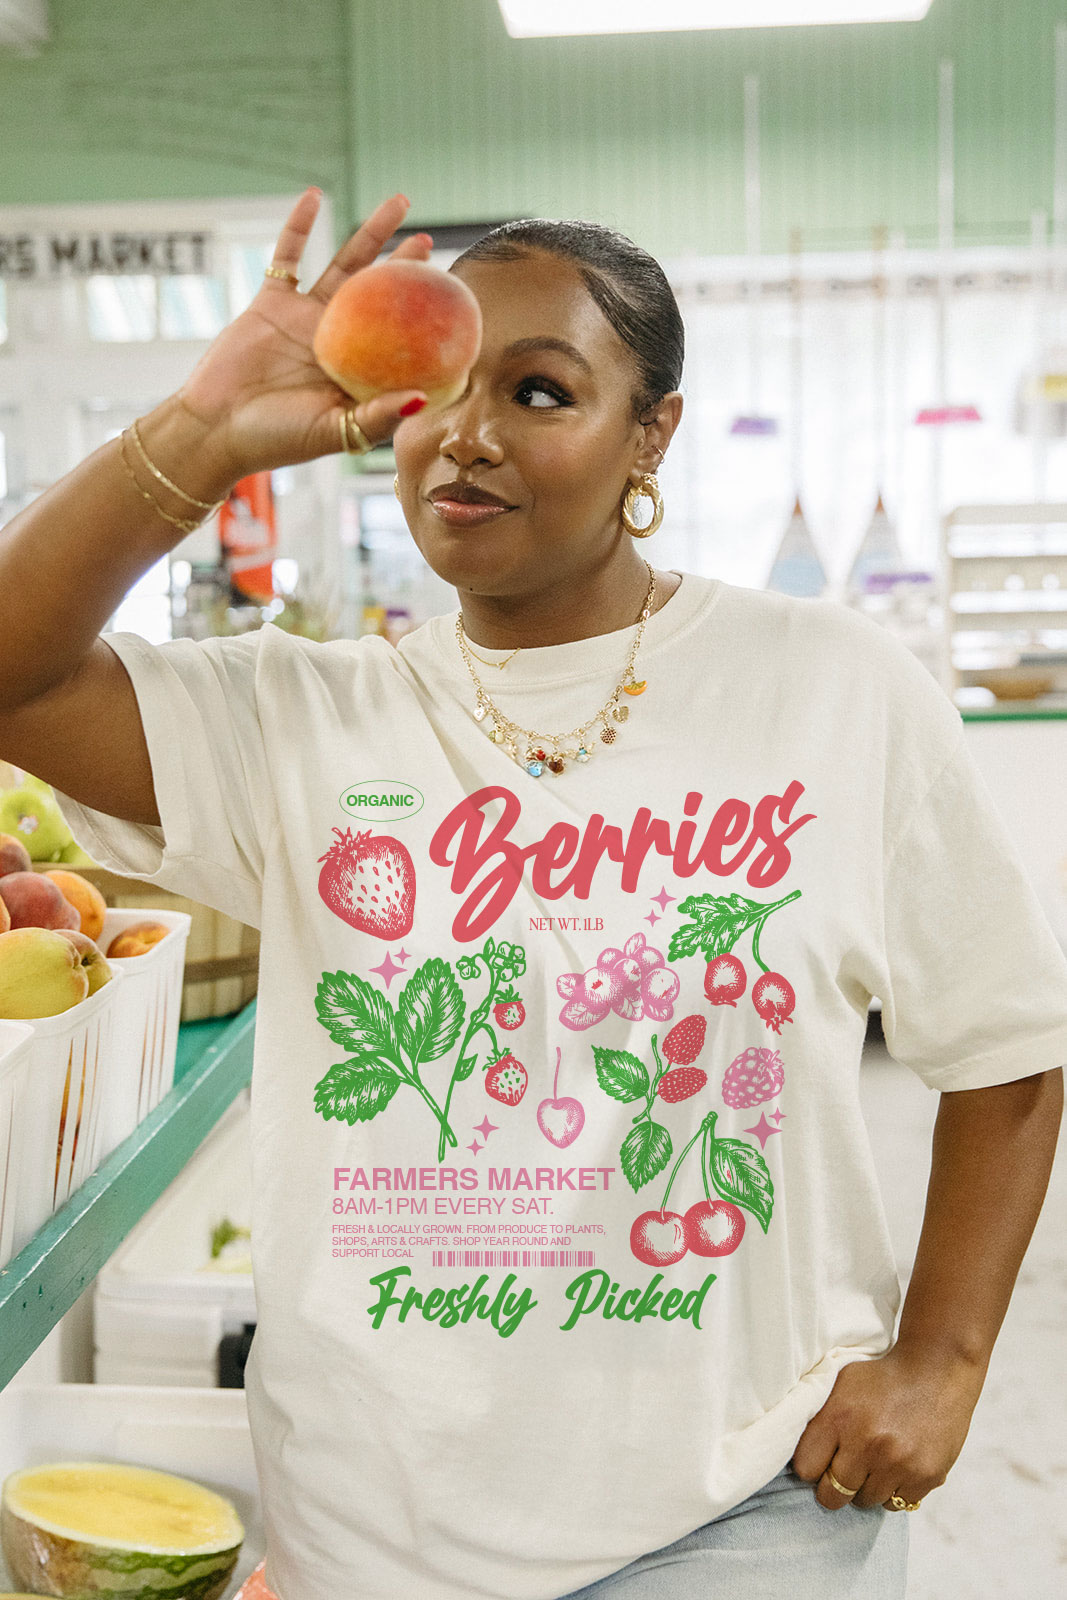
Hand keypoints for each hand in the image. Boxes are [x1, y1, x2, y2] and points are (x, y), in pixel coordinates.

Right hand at [176, 188, 432, 478]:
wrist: (217, 429)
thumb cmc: (278, 440)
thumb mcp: (336, 432)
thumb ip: (379, 415)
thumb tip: (424, 398)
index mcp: (358, 371)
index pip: (400, 337)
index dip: (425, 317)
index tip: (451, 296)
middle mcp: (337, 341)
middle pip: (379, 294)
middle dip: (405, 267)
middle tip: (428, 242)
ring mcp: (304, 319)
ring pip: (344, 265)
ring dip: (371, 233)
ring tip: (399, 204)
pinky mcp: (271, 304)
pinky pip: (287, 257)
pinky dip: (299, 226)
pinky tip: (315, 196)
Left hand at [790, 1344, 985, 1510]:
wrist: (936, 1369)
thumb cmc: (883, 1377)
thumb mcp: (841, 1382)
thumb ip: (817, 1415)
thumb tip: (788, 1444)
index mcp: (839, 1417)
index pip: (805, 1469)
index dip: (811, 1465)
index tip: (820, 1458)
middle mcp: (867, 1443)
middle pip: (832, 1496)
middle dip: (834, 1486)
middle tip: (844, 1470)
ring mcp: (898, 1463)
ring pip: (865, 1502)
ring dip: (866, 1488)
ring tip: (875, 1462)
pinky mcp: (926, 1476)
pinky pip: (897, 1504)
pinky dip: (895, 1490)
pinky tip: (898, 1465)